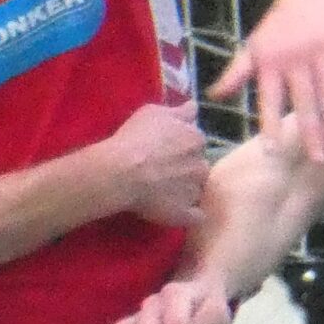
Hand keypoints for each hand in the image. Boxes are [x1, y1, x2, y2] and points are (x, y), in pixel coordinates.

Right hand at [102, 102, 209, 226]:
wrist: (122, 172)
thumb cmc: (135, 138)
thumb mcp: (155, 112)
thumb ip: (180, 111)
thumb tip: (195, 107)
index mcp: (196, 139)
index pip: (196, 142)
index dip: (182, 145)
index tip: (168, 150)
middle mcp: (201, 164)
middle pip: (199, 166)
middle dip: (187, 168)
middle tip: (165, 171)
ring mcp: (194, 191)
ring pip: (197, 189)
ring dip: (187, 190)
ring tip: (165, 192)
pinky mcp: (185, 214)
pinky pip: (195, 216)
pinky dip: (190, 214)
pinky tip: (178, 211)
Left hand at [209, 0, 323, 162]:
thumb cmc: (280, 24)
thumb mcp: (254, 46)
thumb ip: (237, 73)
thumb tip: (213, 96)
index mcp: (271, 60)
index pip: (270, 98)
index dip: (270, 124)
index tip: (271, 152)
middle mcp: (296, 57)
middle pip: (305, 101)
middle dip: (311, 132)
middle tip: (317, 160)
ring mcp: (323, 50)